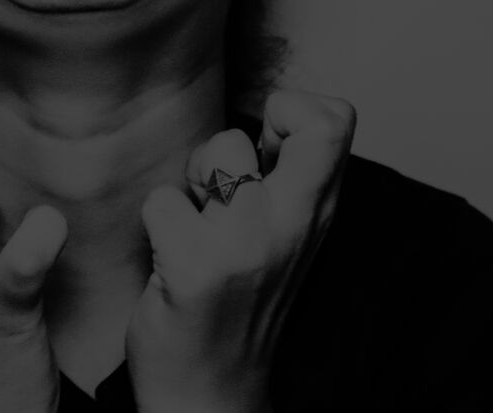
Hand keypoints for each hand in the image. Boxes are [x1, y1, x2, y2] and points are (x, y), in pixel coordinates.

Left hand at [125, 90, 355, 412]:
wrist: (209, 392)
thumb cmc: (239, 298)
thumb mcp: (285, 232)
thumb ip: (285, 173)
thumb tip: (272, 109)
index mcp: (315, 211)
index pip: (336, 118)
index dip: (295, 109)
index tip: (264, 150)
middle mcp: (292, 224)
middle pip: (297, 121)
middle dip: (241, 136)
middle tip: (223, 185)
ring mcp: (247, 245)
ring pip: (216, 149)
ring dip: (192, 180)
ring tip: (196, 225)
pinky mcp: (196, 266)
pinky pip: (161, 200)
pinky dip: (155, 222)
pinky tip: (170, 258)